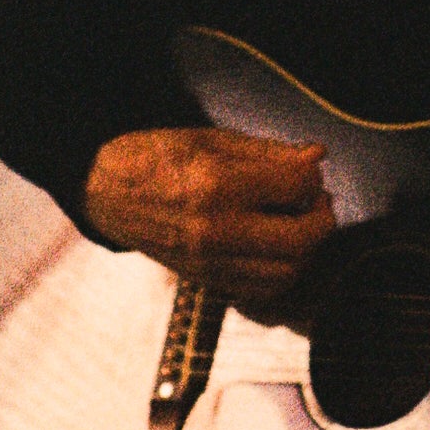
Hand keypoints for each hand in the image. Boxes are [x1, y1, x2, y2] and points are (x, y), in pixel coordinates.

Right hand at [82, 128, 336, 320]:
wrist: (107, 192)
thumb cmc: (158, 156)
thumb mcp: (213, 139)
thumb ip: (269, 152)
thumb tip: (318, 156)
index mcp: (217, 186)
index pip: (297, 188)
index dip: (312, 177)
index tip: (306, 170)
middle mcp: (215, 231)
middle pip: (301, 240)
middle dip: (322, 218)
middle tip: (316, 200)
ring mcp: (210, 262)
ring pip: (287, 273)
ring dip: (306, 249)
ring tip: (298, 223)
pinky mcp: (205, 281)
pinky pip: (261, 290)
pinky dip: (282, 272)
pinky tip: (277, 248)